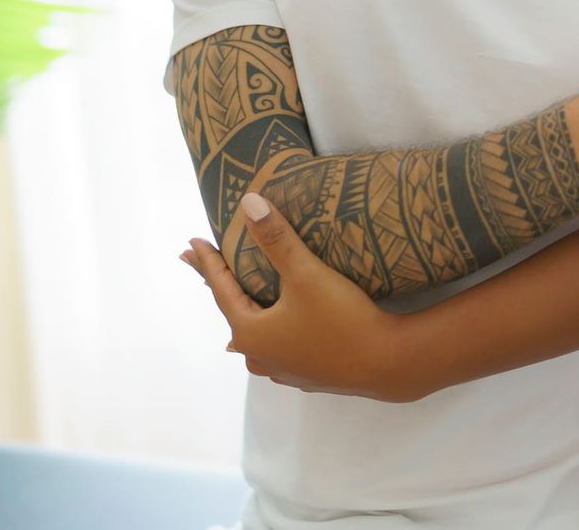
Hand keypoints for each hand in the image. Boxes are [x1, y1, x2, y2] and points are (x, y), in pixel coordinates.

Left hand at [179, 193, 423, 401]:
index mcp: (251, 332)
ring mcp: (282, 370)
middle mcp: (259, 357)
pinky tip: (280, 332)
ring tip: (241, 301)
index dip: (207, 263)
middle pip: (234, 313)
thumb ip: (276, 239)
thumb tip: (248, 202)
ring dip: (247, 314)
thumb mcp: (306, 274)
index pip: (221, 290)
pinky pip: (278, 348)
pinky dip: (273, 331)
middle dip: (222, 287)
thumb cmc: (342, 318)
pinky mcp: (307, 375)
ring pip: (256, 336)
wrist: (387, 363)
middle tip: (206, 268)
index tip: (191, 244)